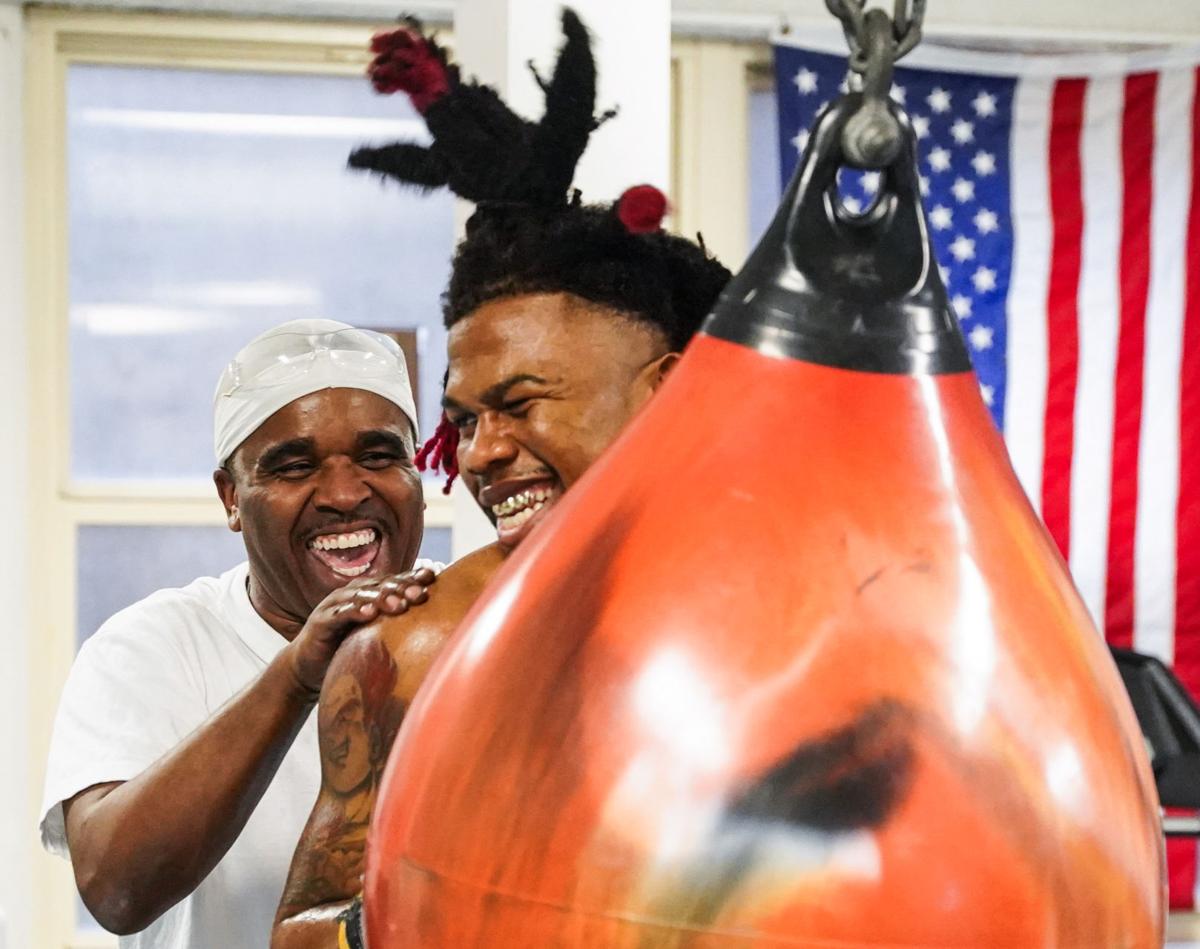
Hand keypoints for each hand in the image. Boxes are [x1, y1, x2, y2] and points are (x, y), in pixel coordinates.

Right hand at [285, 567, 436, 697]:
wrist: (307, 668)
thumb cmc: (347, 648)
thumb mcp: (377, 635)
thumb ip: (399, 626)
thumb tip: (435, 625)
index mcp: (369, 594)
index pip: (394, 581)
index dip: (412, 577)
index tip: (433, 576)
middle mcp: (353, 594)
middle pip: (381, 585)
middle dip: (402, 587)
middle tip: (421, 593)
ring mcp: (336, 605)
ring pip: (362, 595)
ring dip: (382, 598)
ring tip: (400, 604)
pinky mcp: (321, 620)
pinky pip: (340, 614)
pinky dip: (355, 611)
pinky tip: (369, 614)